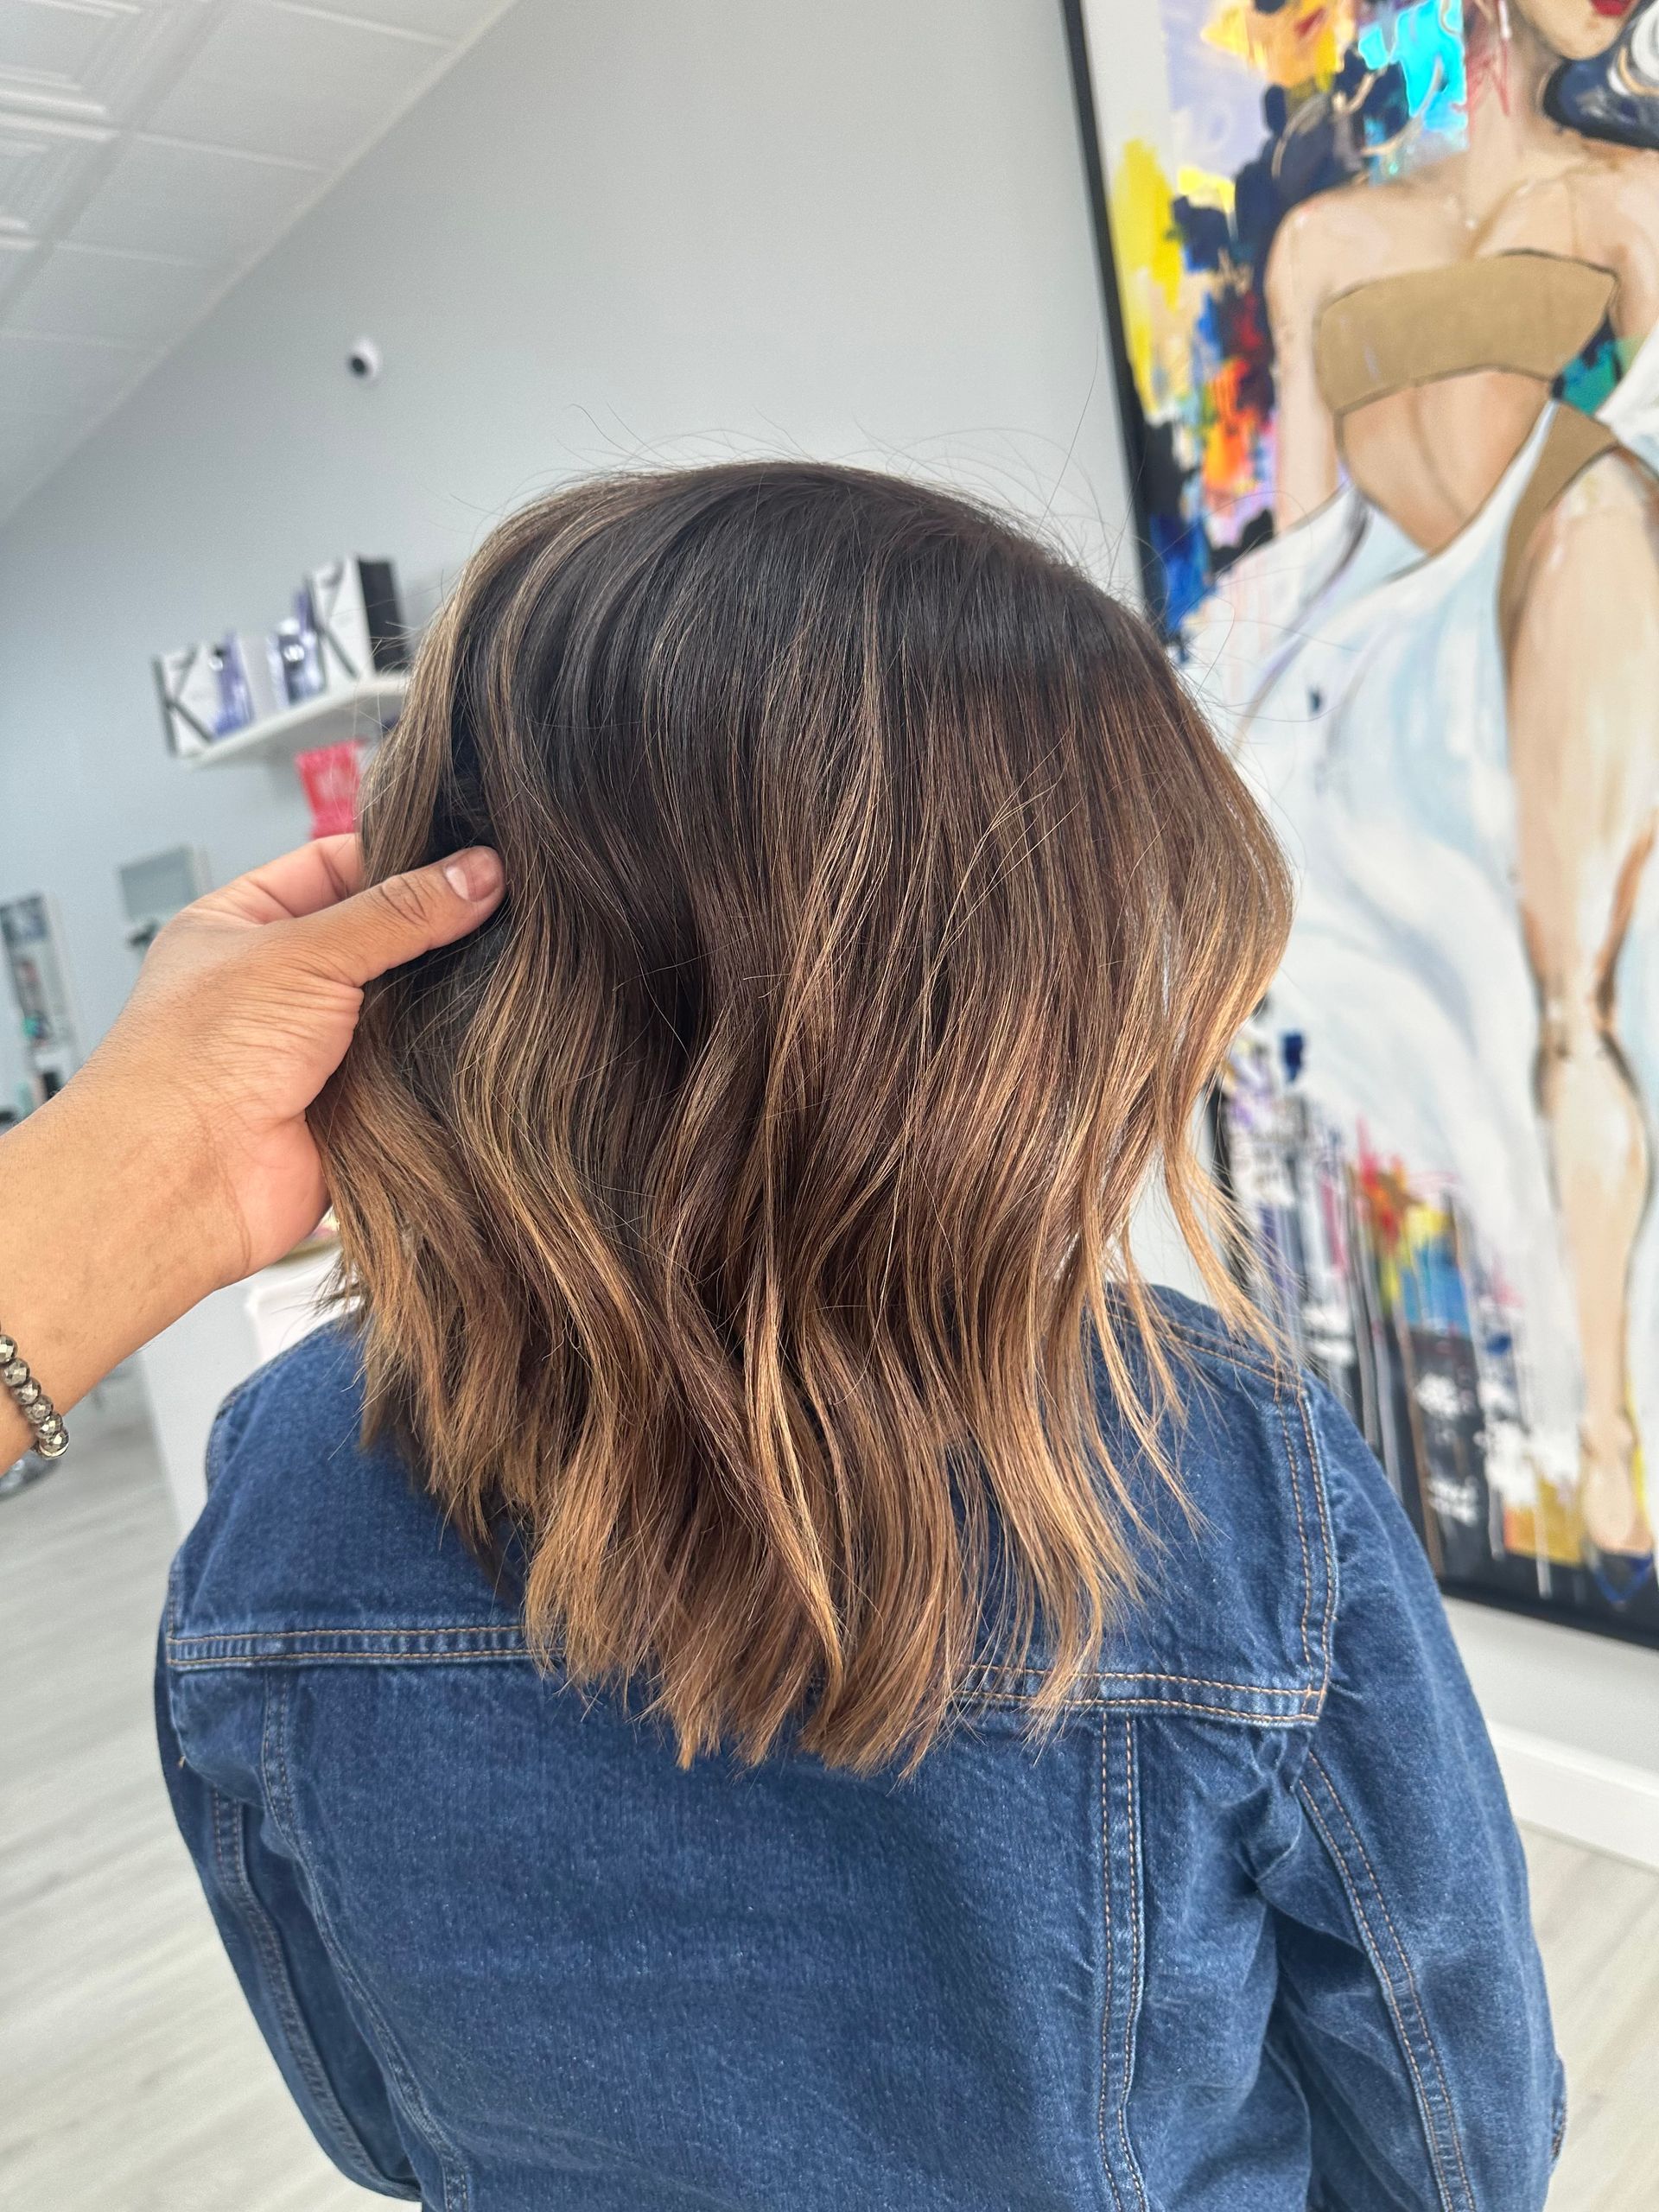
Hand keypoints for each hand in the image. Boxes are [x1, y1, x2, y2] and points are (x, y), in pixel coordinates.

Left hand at [0, 836, 502, 1454]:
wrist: (184, 1179)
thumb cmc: (196, 1059)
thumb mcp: (304, 952)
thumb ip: (398, 912)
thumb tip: (478, 872)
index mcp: (244, 924)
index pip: (335, 865)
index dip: (402, 855)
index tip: (472, 855)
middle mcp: (279, 982)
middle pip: (379, 938)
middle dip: (434, 931)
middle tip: (507, 908)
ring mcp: (317, 1046)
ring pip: (403, 1006)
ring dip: (442, 998)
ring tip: (506, 971)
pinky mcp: (353, 1105)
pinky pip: (414, 1071)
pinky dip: (443, 1060)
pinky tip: (485, 1039)